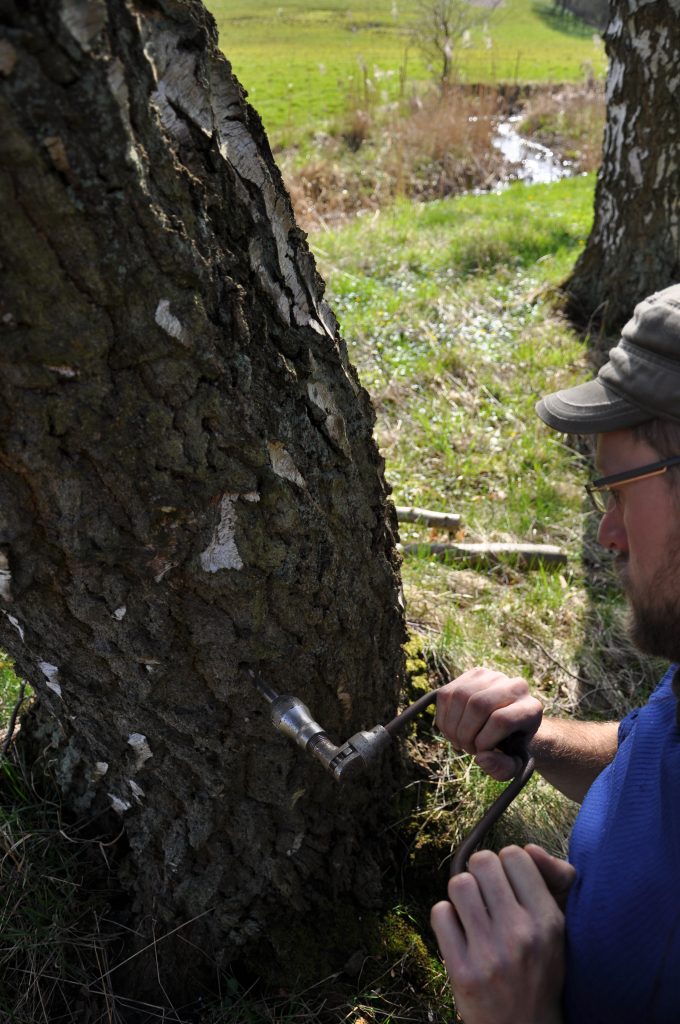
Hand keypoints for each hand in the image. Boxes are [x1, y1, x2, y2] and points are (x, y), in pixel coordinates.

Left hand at [431, 845, 574, 1023]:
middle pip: (483, 862)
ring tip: (472, 912)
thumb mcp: (559, 929)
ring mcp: (490, 954)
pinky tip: (459, 933)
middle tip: (486, 894)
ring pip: (458, 884)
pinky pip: (440, 914)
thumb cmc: (540, 972)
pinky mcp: (462, 972)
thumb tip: (530, 848)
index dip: (507, 863)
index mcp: (549, 921)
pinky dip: (446, 919)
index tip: (508, 882)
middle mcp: (521, 934)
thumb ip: (554, 880)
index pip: (516, 854)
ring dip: (462, 894)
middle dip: (480, 872)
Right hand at [436, 668, 542, 779]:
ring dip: (452, 726)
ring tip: (459, 740)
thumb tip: (481, 758)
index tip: (481, 753)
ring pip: (460, 696)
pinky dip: (443, 717)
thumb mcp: (512, 765)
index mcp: (531, 709)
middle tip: (467, 748)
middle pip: (478, 705)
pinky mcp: (473, 674)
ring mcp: (494, 676)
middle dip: (465, 733)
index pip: (502, 720)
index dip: (484, 741)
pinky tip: (452, 729)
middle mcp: (515, 686)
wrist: (509, 726)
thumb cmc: (511, 748)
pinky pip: (447, 693)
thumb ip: (502, 768)